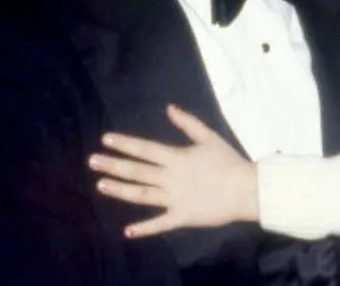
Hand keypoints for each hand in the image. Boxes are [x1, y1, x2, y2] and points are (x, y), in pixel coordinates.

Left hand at [88, 104, 258, 237]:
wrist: (247, 190)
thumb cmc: (229, 162)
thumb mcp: (209, 137)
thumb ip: (188, 123)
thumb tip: (169, 107)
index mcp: (177, 157)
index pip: (145, 149)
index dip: (125, 144)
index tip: (105, 140)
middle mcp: (171, 177)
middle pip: (138, 171)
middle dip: (114, 165)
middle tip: (92, 161)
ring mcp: (175, 198)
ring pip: (142, 195)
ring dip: (121, 190)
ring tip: (101, 185)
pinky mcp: (182, 216)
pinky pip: (160, 223)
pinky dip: (144, 229)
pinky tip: (127, 231)